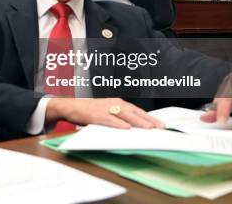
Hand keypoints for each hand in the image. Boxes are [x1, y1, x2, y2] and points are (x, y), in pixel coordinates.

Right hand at [46, 98, 163, 129]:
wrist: (71, 106)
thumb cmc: (89, 110)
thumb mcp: (106, 112)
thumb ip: (119, 118)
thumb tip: (133, 128)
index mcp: (117, 103)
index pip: (137, 110)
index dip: (149, 117)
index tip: (161, 124)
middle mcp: (113, 103)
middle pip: (134, 111)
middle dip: (148, 119)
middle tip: (160, 127)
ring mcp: (105, 108)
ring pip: (124, 114)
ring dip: (137, 121)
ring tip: (148, 128)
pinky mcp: (96, 115)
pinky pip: (109, 119)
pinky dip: (118, 123)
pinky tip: (126, 128)